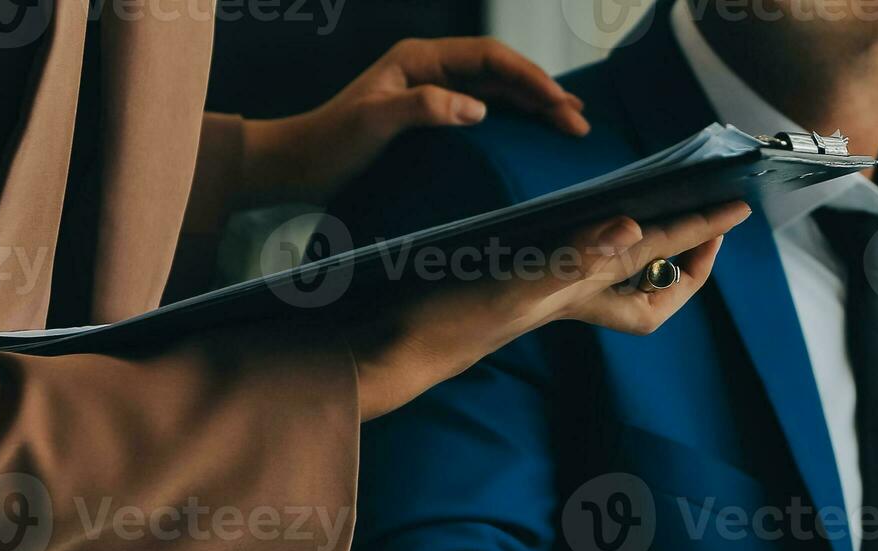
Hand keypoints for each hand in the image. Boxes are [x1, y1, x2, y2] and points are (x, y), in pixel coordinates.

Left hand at [241, 38, 588, 204]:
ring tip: (571, 125)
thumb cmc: (329, 142)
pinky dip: (515, 120)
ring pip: (497, 92)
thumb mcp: (373, 122)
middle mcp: (430, 69)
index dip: (529, 78)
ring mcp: (432, 92)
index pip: (489, 59)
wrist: (298, 164)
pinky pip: (484, 111)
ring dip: (535, 107)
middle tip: (579, 123)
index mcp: (420, 59)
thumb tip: (477, 108)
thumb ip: (424, 107)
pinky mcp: (431, 117)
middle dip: (543, 93)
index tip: (559, 103)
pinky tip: (535, 133)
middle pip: (500, 73)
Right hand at [353, 201, 752, 419]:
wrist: (391, 350)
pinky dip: (584, 242)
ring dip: (640, 250)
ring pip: (610, 273)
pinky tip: (576, 232)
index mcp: (578, 295)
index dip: (700, 240)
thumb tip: (632, 229)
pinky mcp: (509, 286)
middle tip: (711, 221)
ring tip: (662, 226)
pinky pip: (566, 262)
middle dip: (685, 253)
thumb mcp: (520, 290)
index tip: (733, 213)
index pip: (657, 264)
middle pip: (646, 281)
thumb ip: (575, 259)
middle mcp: (566, 298)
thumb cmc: (451, 326)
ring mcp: (538, 294)